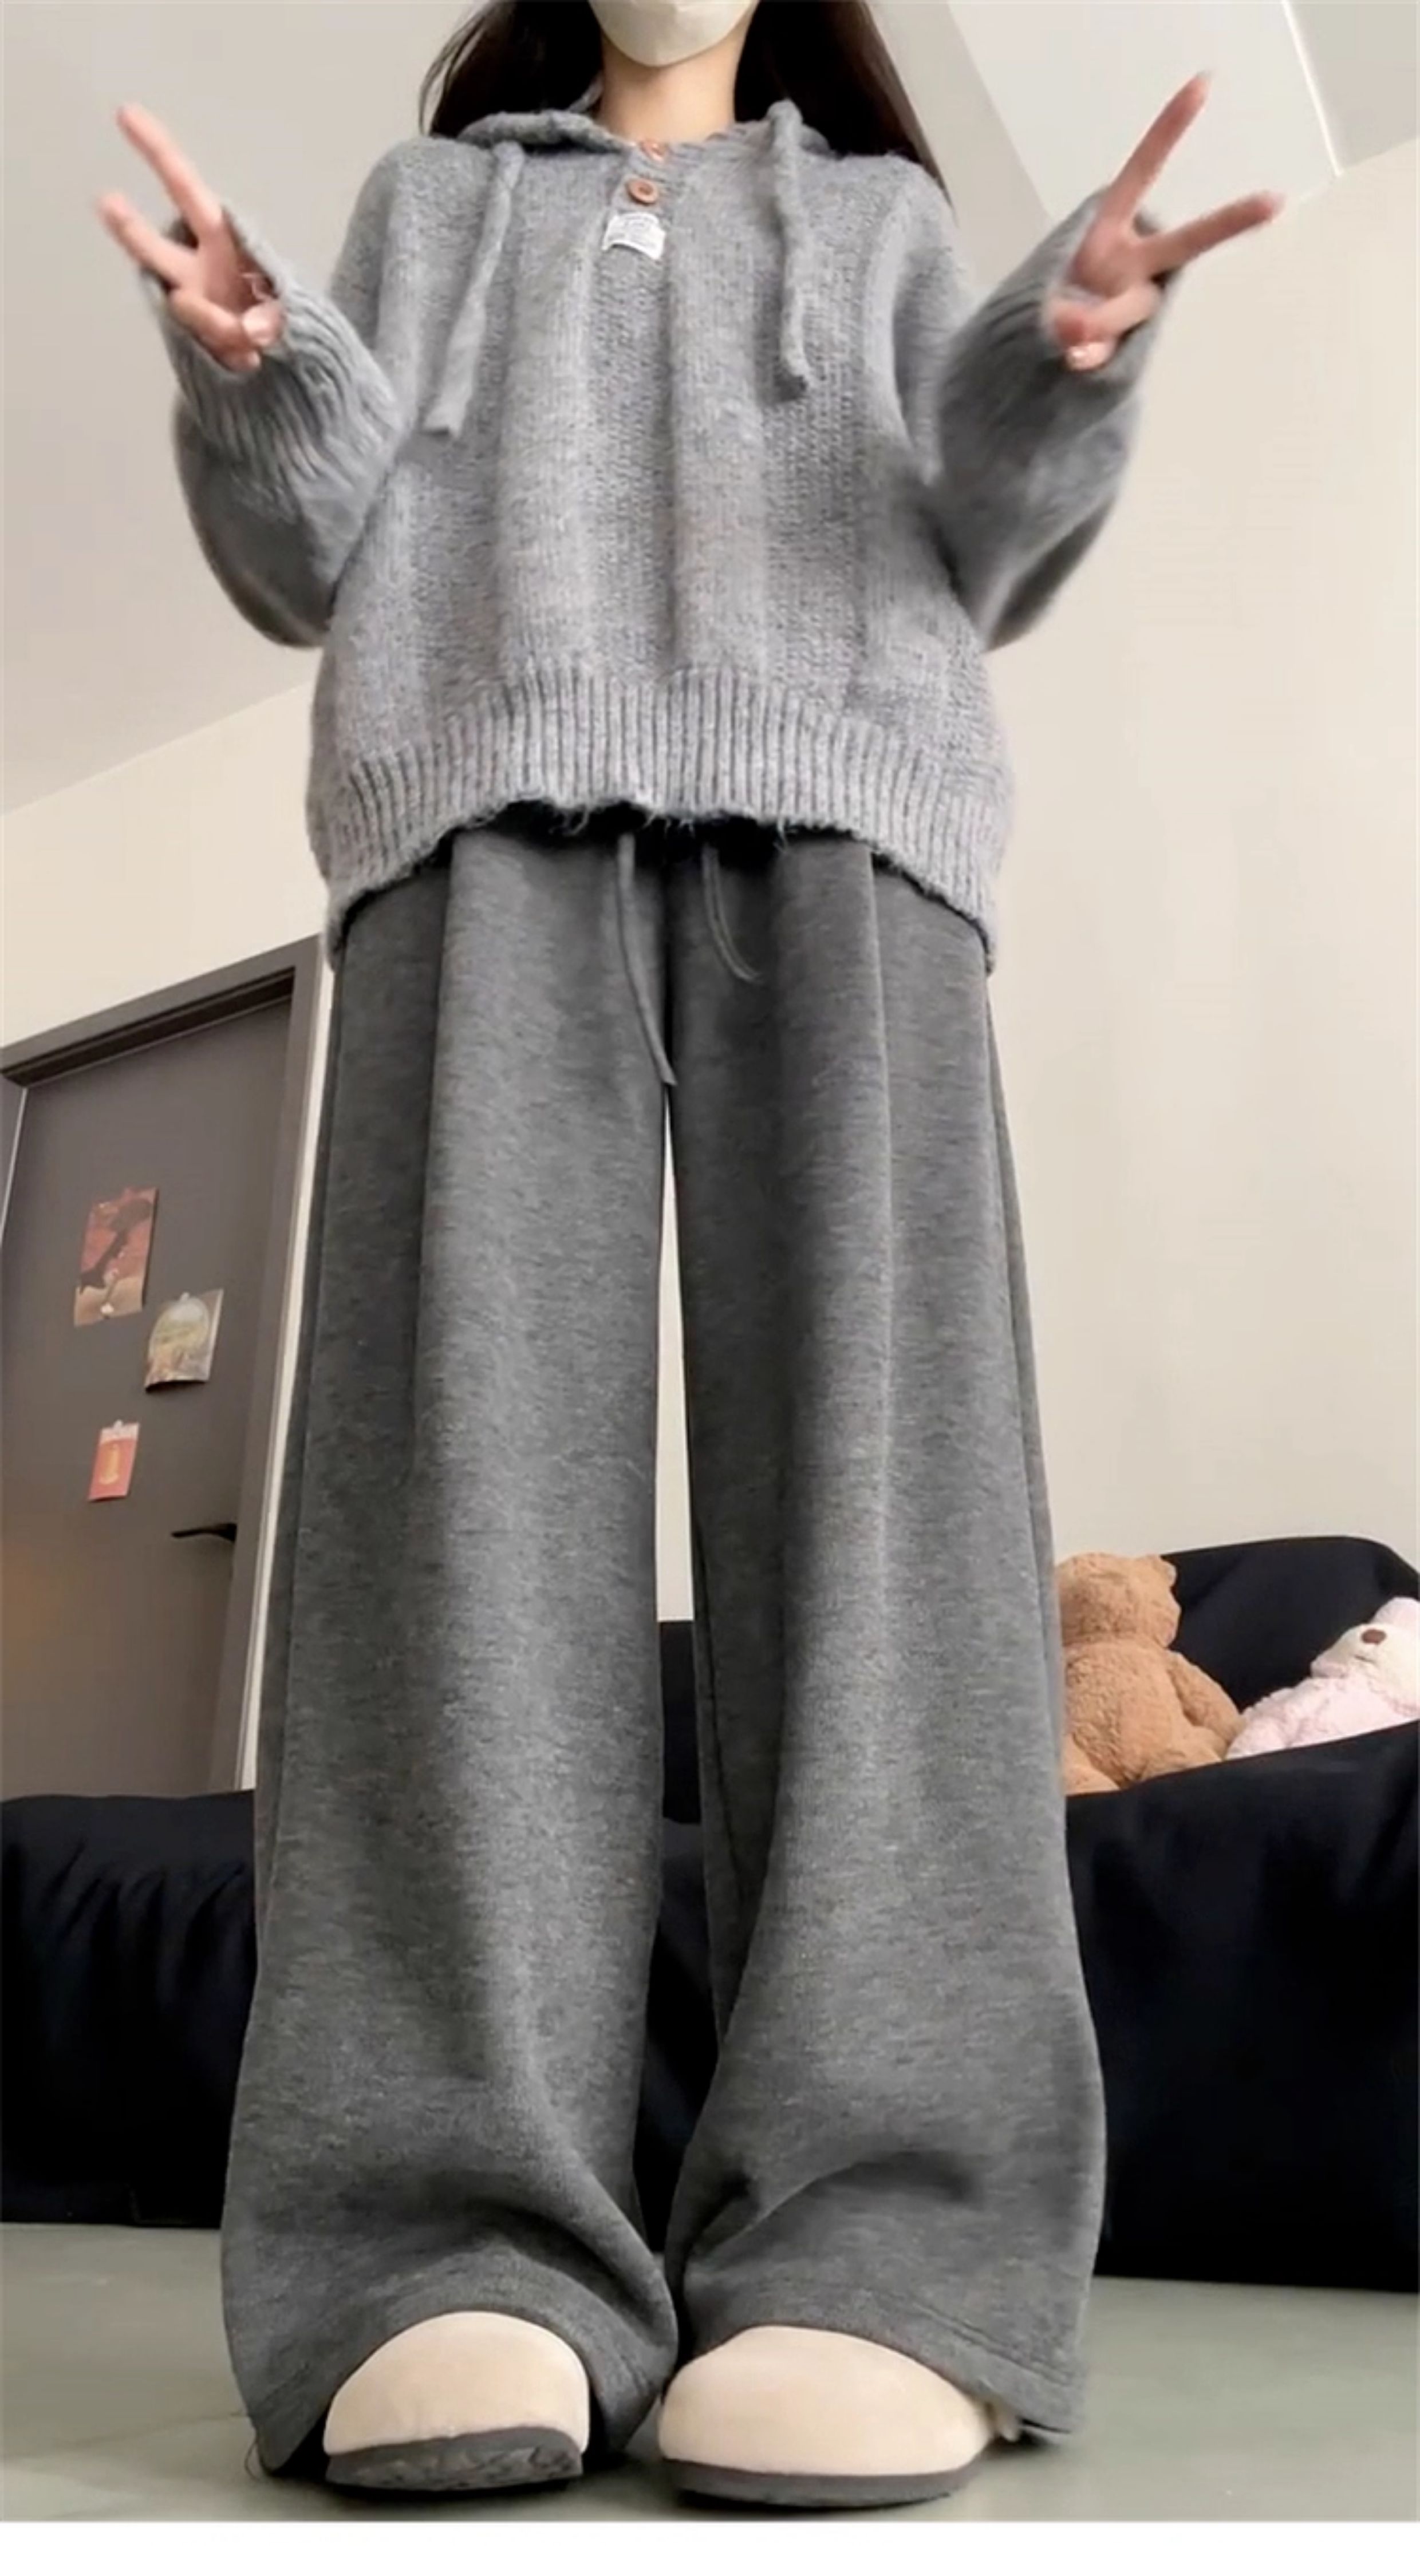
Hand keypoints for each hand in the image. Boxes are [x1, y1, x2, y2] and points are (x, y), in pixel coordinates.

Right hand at [97, 103, 283, 372]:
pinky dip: (232, 352)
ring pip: (182, 307)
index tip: (127, 114)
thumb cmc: (287, 314)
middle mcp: (196, 267)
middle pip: (153, 247)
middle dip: (130, 229)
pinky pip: (204, 344)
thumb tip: (249, 331)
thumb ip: (274, 317)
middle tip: (107, 202)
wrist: (286, 360)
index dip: (157, 152)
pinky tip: (250, 356)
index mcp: (222, 236)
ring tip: (251, 341)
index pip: (185, 187)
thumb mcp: (294, 307)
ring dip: (218, 324)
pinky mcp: (191, 339)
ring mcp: (190, 305)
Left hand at [1048, 74, 1280, 370]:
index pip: (1143, 171)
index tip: (1203, 84)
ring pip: (1129, 309)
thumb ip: (1065, 309)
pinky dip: (1085, 359)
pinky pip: (1109, 353)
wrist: (1037, 351)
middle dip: (1228, 223)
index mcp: (1110, 227)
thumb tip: (1077, 332)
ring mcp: (1137, 301)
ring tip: (1063, 334)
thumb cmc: (1046, 302)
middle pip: (1185, 243)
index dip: (1169, 130)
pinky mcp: (1130, 343)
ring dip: (1092, 323)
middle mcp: (1134, 261)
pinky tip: (1070, 359)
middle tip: (1274, 201)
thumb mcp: (1042, 294)